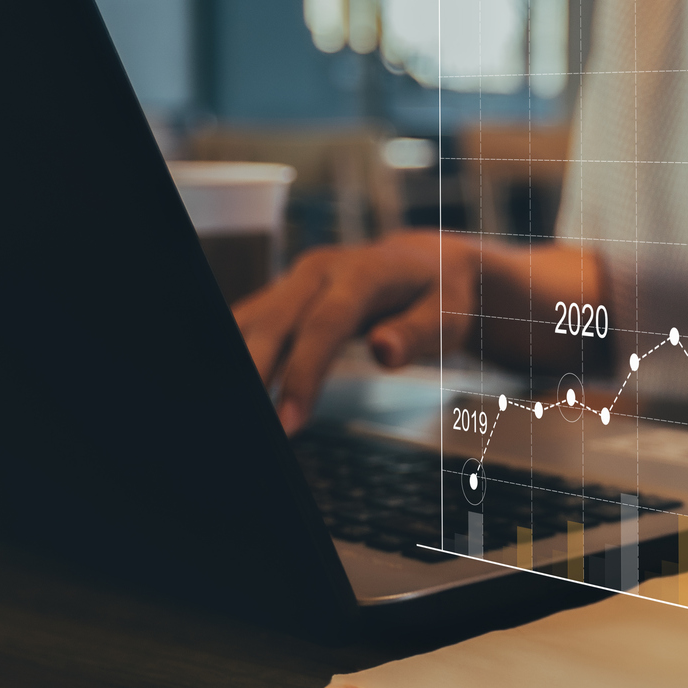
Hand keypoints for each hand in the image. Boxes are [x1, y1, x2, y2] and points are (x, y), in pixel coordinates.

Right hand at [233, 230, 475, 431]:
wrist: (428, 263)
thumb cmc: (441, 294)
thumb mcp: (448, 315)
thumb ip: (417, 333)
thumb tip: (383, 350)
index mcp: (364, 271)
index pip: (325, 324)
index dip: (303, 372)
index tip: (289, 421)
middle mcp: (322, 269)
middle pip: (276, 320)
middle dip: (257, 372)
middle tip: (258, 425)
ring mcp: (298, 279)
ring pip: (253, 319)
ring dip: (240, 361)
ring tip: (242, 410)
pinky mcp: (285, 294)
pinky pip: (252, 322)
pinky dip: (238, 352)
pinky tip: (240, 386)